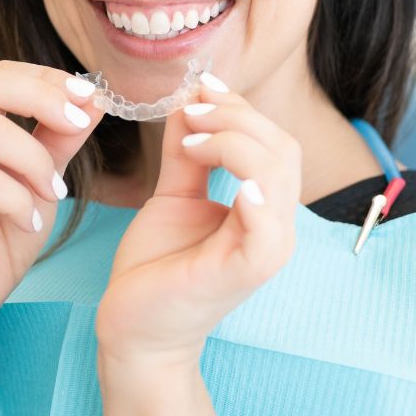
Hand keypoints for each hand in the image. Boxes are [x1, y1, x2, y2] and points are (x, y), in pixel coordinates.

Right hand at [0, 61, 104, 329]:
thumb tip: (95, 98)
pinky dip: (20, 201)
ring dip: (36, 162)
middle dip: (44, 100)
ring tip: (54, 194)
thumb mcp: (45, 176)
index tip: (90, 96)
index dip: (46, 79)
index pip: (1, 75)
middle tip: (79, 124)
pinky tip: (31, 222)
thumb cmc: (7, 228)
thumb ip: (62, 137)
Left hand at [95, 75, 301, 363]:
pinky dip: (256, 197)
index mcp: (264, 207)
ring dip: (234, 142)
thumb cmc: (156, 266)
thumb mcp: (173, 195)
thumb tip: (191, 101)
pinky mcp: (246, 272)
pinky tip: (232, 181)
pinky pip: (267, 230)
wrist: (134, 327)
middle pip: (281, 148)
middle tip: (190, 111)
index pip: (273, 141)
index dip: (240, 108)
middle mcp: (275, 226)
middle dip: (236, 117)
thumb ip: (188, 153)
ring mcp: (266, 250)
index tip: (199, 88)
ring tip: (192, 140)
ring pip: (277, 174)